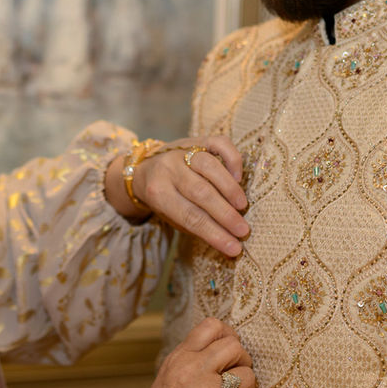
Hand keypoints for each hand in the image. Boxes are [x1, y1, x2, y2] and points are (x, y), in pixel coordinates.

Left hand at [105, 135, 248, 256]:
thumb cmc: (163, 199)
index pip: (190, 217)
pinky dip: (232, 159)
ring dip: (229, 188)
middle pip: (200, 192)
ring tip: (242, 206)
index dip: (214, 233)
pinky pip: (218, 143)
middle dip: (225, 214)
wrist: (143, 168)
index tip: (234, 248)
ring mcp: (182, 151)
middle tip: (244, 230)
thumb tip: (229, 245)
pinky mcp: (196, 139)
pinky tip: (239, 176)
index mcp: (158, 193)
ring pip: (209, 166)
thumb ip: (196, 227)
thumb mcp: (170, 216)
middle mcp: (168, 169)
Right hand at [125, 317, 256, 387]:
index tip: (227, 353)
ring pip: (248, 376)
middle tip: (236, 377)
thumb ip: (192, 359)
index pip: (212, 325)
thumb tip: (224, 349)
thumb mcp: (169, 374)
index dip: (228, 335)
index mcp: (180, 357)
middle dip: (243, 361)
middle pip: (235, 346)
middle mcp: (193, 371)